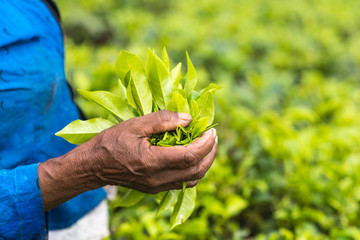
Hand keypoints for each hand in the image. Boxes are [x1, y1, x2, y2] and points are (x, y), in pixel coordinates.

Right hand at [88, 110, 217, 192]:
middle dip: (210, 153)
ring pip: (192, 179)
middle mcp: (158, 178)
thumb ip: (162, 120)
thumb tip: (188, 119)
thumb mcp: (134, 125)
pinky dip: (193, 170)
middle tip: (213, 136)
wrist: (93, 166)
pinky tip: (191, 157)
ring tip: (206, 146)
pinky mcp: (154, 188)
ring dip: (204, 163)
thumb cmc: (111, 142)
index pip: (190, 156)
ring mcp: (157, 186)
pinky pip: (182, 183)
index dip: (205, 143)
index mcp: (152, 161)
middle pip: (196, 170)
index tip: (211, 130)